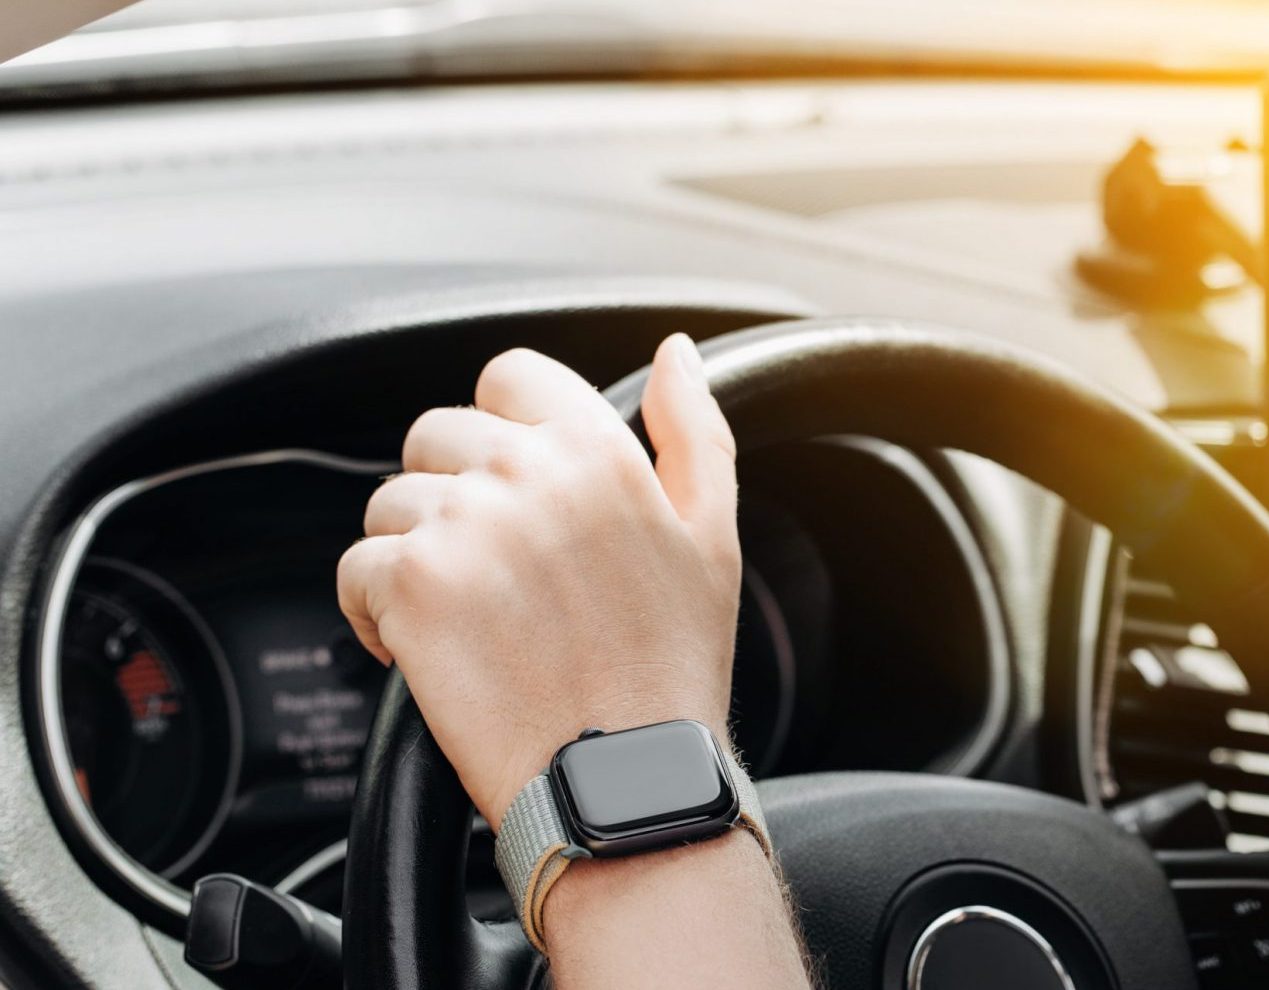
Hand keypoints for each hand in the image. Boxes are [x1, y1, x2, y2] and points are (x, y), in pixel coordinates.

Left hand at [336, 335, 740, 824]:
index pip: (509, 377)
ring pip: (391, 501)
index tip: (517, 488)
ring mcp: (464, 524)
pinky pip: (357, 567)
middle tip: (499, 571)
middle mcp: (526, 472)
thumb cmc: (671, 667)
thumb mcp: (713, 535)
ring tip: (470, 616)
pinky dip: (379, 609)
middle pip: (438, 435)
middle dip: (454, 495)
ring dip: (417, 554)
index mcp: (598, 449)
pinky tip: (433, 648)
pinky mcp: (412, 584)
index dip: (503, 428)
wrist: (623, 778)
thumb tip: (675, 353)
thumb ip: (694, 430)